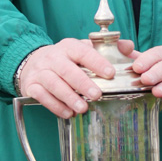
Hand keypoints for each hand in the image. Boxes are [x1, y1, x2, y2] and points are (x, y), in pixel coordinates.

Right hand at [18, 38, 134, 117]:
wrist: (31, 62)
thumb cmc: (64, 58)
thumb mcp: (82, 49)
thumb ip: (107, 49)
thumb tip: (130, 47)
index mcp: (69, 47)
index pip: (83, 52)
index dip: (97, 62)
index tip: (110, 73)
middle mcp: (53, 57)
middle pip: (67, 70)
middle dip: (83, 83)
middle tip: (97, 95)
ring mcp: (41, 71)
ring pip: (54, 84)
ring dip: (69, 97)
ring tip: (82, 109)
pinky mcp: (31, 85)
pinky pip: (42, 96)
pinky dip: (55, 106)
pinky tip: (68, 113)